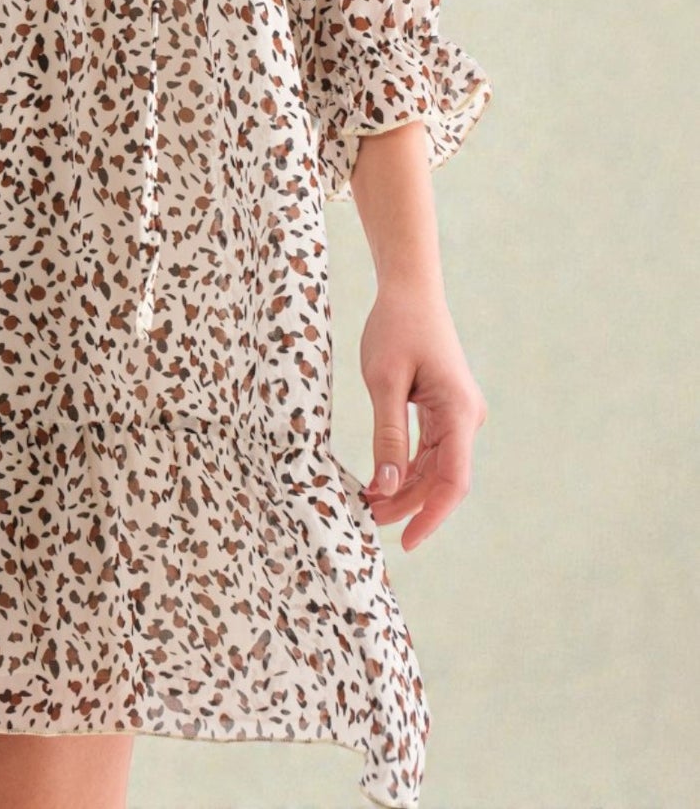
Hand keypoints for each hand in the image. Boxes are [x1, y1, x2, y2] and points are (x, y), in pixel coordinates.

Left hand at [358, 280, 486, 550]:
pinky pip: (430, 449)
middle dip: (407, 504)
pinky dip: (406, 466)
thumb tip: (386, 485)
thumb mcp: (383, 381)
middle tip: (366, 520)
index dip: (431, 516)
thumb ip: (388, 434)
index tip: (407, 542)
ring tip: (368, 505)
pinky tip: (381, 480)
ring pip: (434, 467)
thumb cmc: (395, 327)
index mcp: (458, 411)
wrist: (410, 290)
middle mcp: (466, 417)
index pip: (453, 481)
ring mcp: (458, 414)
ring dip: (404, 488)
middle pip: (441, 478)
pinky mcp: (445, 409)